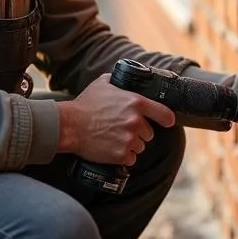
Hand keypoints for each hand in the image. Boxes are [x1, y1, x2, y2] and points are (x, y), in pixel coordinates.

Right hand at [57, 74, 175, 165]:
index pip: (164, 113)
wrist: (69, 126)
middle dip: (139, 132)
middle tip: (122, 129)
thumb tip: (125, 78)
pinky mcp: (121, 155)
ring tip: (115, 139)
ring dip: (131, 145)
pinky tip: (112, 150)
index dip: (167, 119)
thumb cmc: (85, 104)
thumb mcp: (103, 83)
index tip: (168, 122)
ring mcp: (130, 139)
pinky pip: (131, 159)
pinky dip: (124, 157)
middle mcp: (136, 122)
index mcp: (136, 103)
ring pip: (140, 147)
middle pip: (149, 133)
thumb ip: (119, 81)